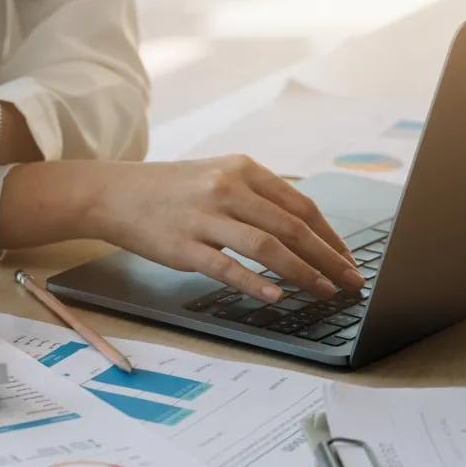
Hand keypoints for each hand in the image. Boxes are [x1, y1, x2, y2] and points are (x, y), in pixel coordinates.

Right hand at [87, 155, 363, 300]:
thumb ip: (257, 195)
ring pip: (266, 247)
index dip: (330, 236)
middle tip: (351, 282)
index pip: (301, 205)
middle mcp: (227, 188)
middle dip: (328, 258)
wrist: (114, 193)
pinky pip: (227, 267)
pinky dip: (255, 283)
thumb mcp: (217, 175)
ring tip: (325, 292)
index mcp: (243, 169)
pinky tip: (277, 296)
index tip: (348, 260)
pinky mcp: (183, 246)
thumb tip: (303, 224)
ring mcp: (205, 217)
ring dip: (303, 273)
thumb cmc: (170, 189)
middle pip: (292, 226)